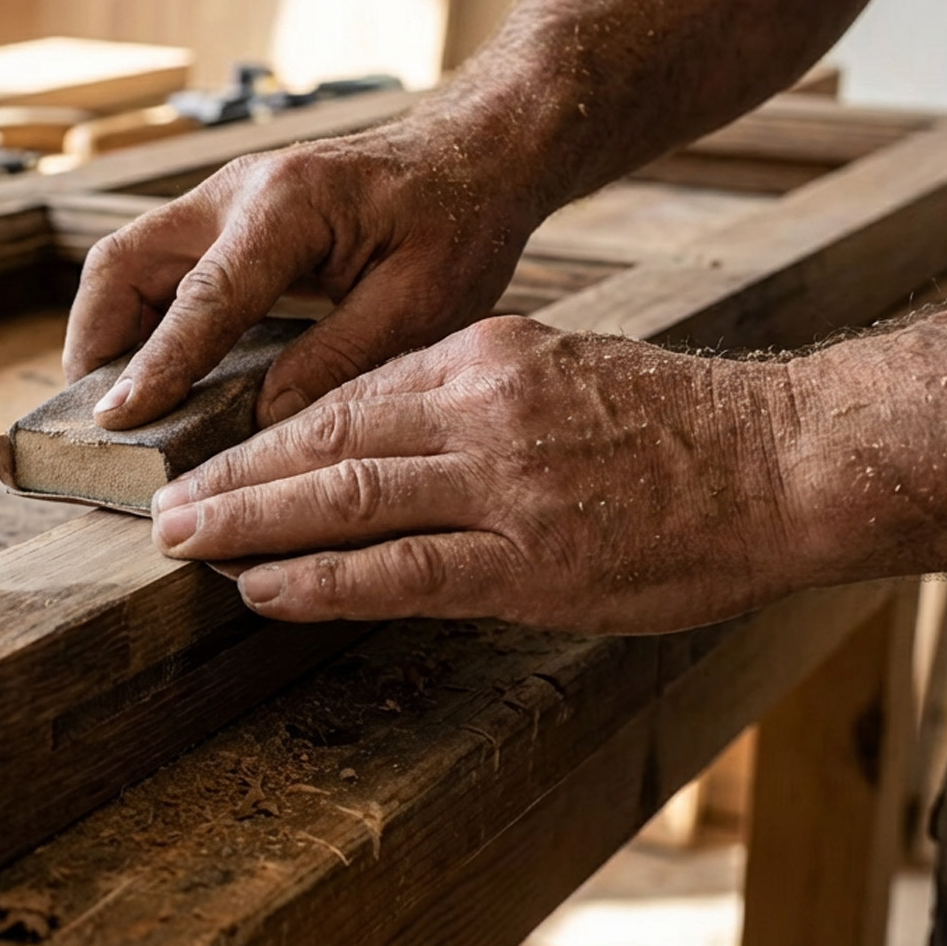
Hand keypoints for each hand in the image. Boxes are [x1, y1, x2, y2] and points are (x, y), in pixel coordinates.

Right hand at [64, 118, 549, 431]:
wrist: (473, 156)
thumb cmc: (459, 220)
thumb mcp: (425, 300)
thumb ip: (343, 357)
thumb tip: (265, 417)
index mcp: (290, 205)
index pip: (204, 296)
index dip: (157, 363)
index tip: (118, 420)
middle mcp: (239, 190)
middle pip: (125, 261)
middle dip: (95, 340)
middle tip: (94, 419)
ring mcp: (224, 198)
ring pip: (129, 261)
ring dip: (110, 331)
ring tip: (115, 406)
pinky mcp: (227, 217)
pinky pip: (159, 266)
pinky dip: (141, 319)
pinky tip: (154, 373)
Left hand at [147, 316, 811, 633]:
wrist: (785, 458)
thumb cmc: (677, 421)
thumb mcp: (560, 365)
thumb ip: (470, 393)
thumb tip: (383, 428)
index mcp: (485, 356)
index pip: (346, 392)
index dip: (266, 432)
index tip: (211, 454)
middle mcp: (481, 410)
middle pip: (325, 441)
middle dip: (233, 477)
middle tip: (161, 507)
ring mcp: (504, 488)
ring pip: (346, 501)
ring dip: (252, 524)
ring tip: (185, 545)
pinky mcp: (530, 563)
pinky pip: (401, 573)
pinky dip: (322, 581)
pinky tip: (264, 589)